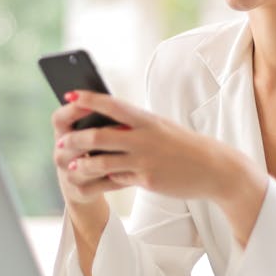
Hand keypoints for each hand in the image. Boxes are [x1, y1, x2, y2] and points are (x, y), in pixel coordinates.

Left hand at [54, 90, 268, 243]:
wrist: (214, 168)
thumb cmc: (184, 145)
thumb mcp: (161, 128)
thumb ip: (136, 126)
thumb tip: (107, 126)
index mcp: (147, 119)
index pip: (112, 104)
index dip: (88, 99)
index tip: (69, 95)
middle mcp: (144, 137)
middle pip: (99, 135)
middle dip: (75, 139)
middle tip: (60, 143)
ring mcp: (145, 159)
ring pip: (102, 160)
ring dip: (82, 163)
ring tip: (71, 166)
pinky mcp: (147, 180)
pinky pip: (117, 178)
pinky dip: (103, 178)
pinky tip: (93, 179)